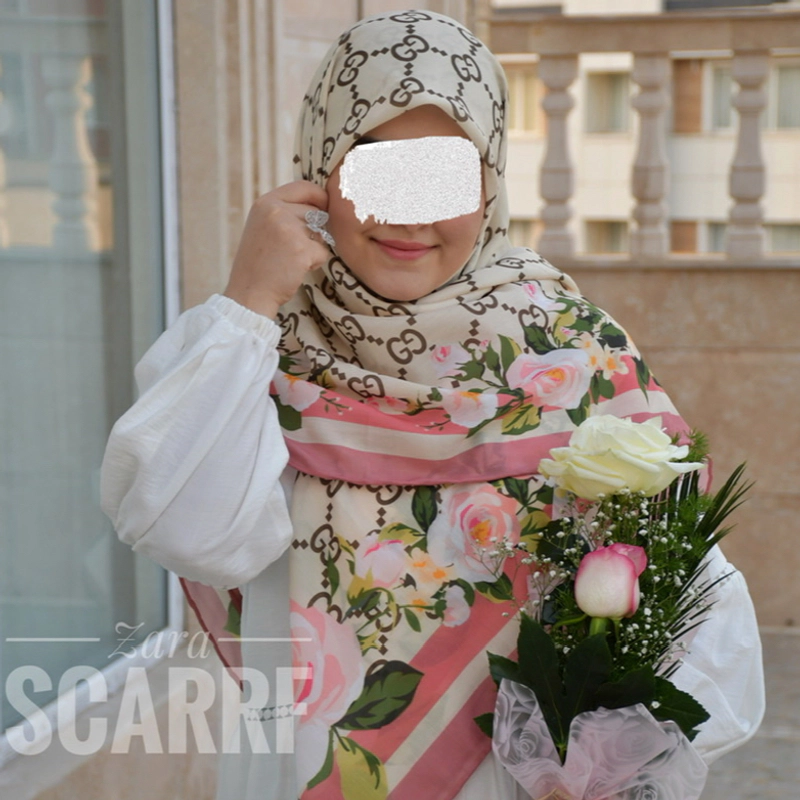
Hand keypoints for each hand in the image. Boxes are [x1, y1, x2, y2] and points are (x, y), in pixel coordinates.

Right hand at [224, 181, 330, 318]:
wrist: (249, 293)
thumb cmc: (258, 264)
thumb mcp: (263, 226)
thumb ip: (284, 212)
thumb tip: (321, 205)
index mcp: (265, 203)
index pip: (303, 186)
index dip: (319, 196)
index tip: (324, 207)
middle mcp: (276, 211)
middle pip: (316, 212)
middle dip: (314, 230)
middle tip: (292, 249)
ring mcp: (289, 229)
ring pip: (321, 232)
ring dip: (314, 247)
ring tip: (291, 259)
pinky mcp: (301, 249)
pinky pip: (323, 251)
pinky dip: (315, 262)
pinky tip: (295, 269)